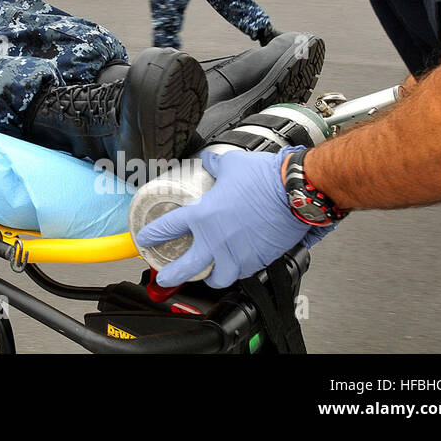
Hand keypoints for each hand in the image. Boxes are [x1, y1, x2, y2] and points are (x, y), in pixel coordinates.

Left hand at [133, 147, 313, 287]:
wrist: (296, 193)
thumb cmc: (265, 179)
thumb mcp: (230, 164)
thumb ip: (214, 165)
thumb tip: (209, 161)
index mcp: (204, 216)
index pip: (168, 228)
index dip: (152, 234)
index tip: (145, 239)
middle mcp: (217, 240)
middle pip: (187, 267)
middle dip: (171, 275)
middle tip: (164, 277)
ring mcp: (239, 254)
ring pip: (219, 278)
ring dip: (210, 278)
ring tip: (206, 277)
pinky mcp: (259, 260)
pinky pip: (244, 272)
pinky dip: (237, 272)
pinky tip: (236, 267)